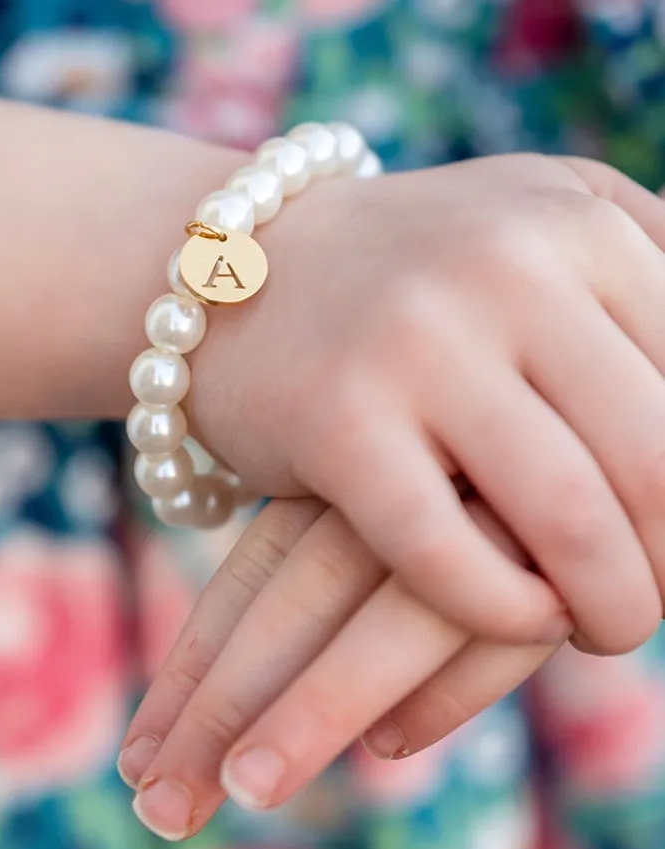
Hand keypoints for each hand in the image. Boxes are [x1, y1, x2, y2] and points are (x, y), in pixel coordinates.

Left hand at [118, 498, 562, 837]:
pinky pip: (505, 623)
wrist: (629, 381)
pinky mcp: (574, 543)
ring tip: (247, 787)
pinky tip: (388, 743)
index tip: (137, 764)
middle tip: (160, 806)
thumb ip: (339, 575)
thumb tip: (226, 706)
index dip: (193, 673)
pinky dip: (450, 689)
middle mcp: (411, 479)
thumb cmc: (495, 468)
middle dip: (223, 706)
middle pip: (299, 594)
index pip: (257, 576)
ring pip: (395, 612)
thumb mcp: (400, 506)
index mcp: (353, 466)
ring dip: (319, 705)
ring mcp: (494, 503)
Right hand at [188, 153, 664, 651]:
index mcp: (578, 225)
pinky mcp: (337, 421)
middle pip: (657, 459)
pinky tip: (522, 617)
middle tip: (658, 599)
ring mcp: (417, 344)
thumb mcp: (544, 222)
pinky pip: (447, 554)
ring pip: (569, 517)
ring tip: (608, 626)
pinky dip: (505, 611)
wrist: (226, 265)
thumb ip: (655, 266)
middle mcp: (505, 271)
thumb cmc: (415, 265)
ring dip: (614, 603)